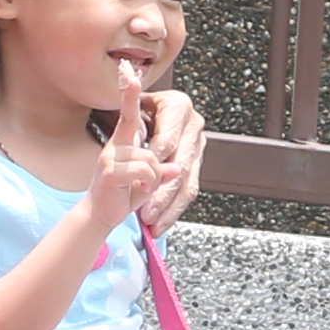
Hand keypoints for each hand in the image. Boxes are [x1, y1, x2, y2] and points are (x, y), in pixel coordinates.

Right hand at [80, 91, 180, 237]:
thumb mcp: (150, 182)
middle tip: (147, 184)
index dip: (130, 95)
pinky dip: (148, 185)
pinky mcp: (110, 168)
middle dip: (158, 169)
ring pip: (152, 160)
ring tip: (140, 188)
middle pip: (155, 147)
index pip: (130, 114)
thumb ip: (163, 172)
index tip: (130, 74)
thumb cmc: (124, 194)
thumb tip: (176, 168)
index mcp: (125, 141)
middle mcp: (116, 143)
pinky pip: (145, 171)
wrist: (100, 214)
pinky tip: (136, 191)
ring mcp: (111, 154)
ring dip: (153, 180)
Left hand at [127, 89, 206, 231]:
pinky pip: (190, 189)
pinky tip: (162, 224)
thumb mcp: (132, 109)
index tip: (141, 181)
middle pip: (181, 165)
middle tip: (147, 211)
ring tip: (153, 223)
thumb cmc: (136, 111)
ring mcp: (199, 145)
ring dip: (170, 206)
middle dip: (163, 193)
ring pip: (188, 182)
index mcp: (178, 105)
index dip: (154, 163)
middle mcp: (193, 124)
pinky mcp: (199, 163)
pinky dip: (175, 209)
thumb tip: (131, 114)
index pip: (167, 140)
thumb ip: (130, 114)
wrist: (151, 112)